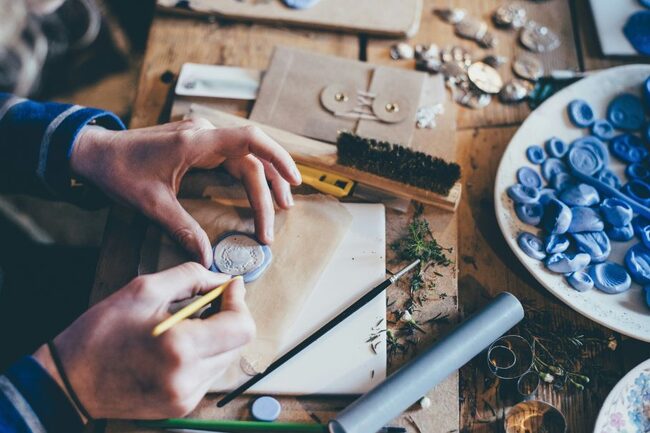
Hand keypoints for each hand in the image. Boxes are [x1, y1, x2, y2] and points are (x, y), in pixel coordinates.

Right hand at [33, 263, 255, 419]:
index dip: (239, 302)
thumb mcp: (143, 290)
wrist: (70, 381)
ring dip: (218, 337)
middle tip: (209, 301)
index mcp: (181, 348)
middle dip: (230, 317)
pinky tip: (180, 345)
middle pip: (238, 343)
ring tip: (189, 324)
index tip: (230, 287)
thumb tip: (224, 280)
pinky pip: (210, 374)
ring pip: (226, 359)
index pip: (241, 327)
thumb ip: (191, 278)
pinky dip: (205, 355)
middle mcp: (189, 378)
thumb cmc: (101, 333)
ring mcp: (186, 396)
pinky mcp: (181, 406)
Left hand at [69, 119, 301, 266]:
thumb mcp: (151, 204)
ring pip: (246, 157)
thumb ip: (183, 229)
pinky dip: (250, 174)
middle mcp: (204, 135)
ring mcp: (203, 137)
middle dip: (269, 188)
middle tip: (277, 220)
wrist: (96, 152)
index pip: (249, 140)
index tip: (294, 180)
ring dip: (265, 180)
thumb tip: (207, 258)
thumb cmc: (120, 172)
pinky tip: (258, 190)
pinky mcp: (200, 144)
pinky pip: (234, 157)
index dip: (277, 157)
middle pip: (252, 158)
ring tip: (280, 206)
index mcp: (195, 142)